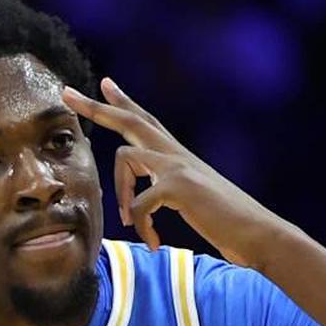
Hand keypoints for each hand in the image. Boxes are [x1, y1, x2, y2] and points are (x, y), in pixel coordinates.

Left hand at [62, 79, 288, 268]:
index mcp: (179, 156)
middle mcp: (178, 154)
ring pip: (125, 158)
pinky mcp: (179, 187)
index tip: (103, 84)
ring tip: (130, 223)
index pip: (146, 120)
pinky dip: (141, 225)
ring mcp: (179, 166)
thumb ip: (167, 190)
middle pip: (130, 120)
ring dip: (119, 194)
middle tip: (66, 94)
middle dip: (96, 107)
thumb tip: (142, 199)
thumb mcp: (192, 200)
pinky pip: (139, 203)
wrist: (259, 235)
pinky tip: (153, 241)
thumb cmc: (227, 224)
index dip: (124, 102)